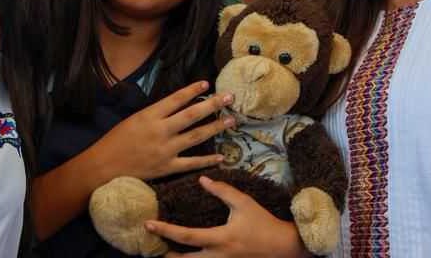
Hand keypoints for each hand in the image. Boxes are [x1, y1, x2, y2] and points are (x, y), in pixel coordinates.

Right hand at [93, 81, 233, 181]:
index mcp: (150, 116)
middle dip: (212, 105)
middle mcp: (160, 131)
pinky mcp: (167, 168)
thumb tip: (179, 104)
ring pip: (196, 136)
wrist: (103, 168)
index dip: (192, 90)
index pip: (176, 99)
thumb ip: (156, 113)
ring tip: (231, 120)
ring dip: (215, 128)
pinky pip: (191, 163)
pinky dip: (207, 160)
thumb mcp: (134, 119)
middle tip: (229, 97)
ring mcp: (165, 150)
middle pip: (192, 115)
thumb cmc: (116, 141)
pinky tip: (222, 156)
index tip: (207, 83)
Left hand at [149, 176, 309, 257]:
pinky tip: (184, 254)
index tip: (149, 224)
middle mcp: (217, 256)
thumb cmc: (262, 222)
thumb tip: (202, 179)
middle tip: (151, 247)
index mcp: (220, 239)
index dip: (166, 230)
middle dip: (165, 257)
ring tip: (164, 252)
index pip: (187, 236)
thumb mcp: (244, 203)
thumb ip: (223, 191)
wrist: (281, 246)